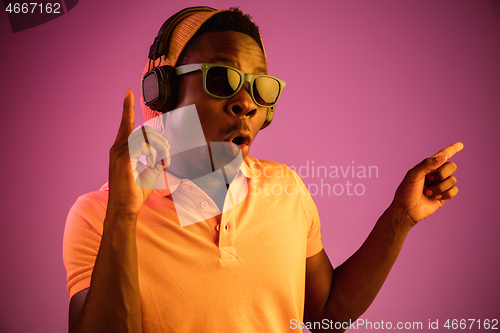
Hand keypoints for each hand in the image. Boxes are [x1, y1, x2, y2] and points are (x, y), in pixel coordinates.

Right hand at [107, 89, 169, 217]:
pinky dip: (152, 152)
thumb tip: (163, 156)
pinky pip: (142, 144)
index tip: (129, 93)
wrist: (125, 207)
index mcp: (122, 148)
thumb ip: (154, 161)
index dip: (127, 107)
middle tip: (167, 155)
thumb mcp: (149, 173)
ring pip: (144, 136)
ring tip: (162, 160)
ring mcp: (118, 152)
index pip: (125, 123)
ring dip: (159, 146)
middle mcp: (118, 147)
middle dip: (160, 140)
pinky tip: (153, 163)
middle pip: (143, 130)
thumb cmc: (135, 192)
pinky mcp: (123, 158)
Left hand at [392, 142, 463, 224]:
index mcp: (427, 167)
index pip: (442, 156)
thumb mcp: (413, 175)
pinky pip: (454, 191)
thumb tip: (443, 157)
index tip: (460, 144)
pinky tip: (434, 197)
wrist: (407, 210)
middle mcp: (435, 174)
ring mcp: (440, 185)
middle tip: (430, 179)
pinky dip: (445, 194)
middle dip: (442, 173)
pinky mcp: (444, 196)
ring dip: (440, 187)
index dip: (452, 149)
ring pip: (453, 179)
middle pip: (451, 166)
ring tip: (427, 192)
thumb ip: (427, 164)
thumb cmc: (406, 191)